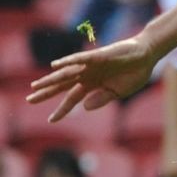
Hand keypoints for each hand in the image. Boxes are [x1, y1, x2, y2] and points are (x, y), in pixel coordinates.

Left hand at [27, 36, 157, 120]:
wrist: (147, 56)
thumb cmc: (134, 73)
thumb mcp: (119, 92)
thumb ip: (102, 99)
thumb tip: (84, 108)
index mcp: (92, 85)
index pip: (72, 98)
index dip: (62, 109)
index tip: (51, 121)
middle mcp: (87, 75)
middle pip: (62, 85)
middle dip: (46, 92)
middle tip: (29, 100)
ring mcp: (91, 65)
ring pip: (66, 73)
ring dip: (51, 79)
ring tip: (35, 86)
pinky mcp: (98, 56)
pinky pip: (80, 59)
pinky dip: (68, 61)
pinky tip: (55, 65)